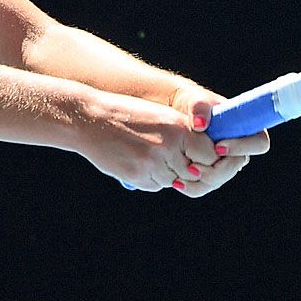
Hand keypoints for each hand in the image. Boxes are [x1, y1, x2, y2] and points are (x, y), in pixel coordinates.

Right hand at [76, 91, 219, 191]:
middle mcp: (168, 146)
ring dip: (167, 173)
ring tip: (150, 155)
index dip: (206, 158)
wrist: (91, 120)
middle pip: (193, 172)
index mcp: (179, 128)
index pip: (209, 154)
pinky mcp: (137, 176)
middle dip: (186, 168)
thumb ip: (184, 137)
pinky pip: (155, 185)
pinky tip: (138, 161)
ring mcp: (152, 164)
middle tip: (172, 158)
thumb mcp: (161, 117)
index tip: (199, 156)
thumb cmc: (129, 115)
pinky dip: (151, 178)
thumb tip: (204, 163)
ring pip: (174, 181)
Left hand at [167, 82, 270, 197]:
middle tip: (196, 165)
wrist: (180, 116)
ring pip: (223, 177)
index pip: (259, 143)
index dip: (242, 148)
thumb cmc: (195, 105)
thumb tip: (200, 124)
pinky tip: (179, 182)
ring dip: (206, 178)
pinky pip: (209, 183)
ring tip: (187, 172)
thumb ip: (199, 107)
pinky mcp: (213, 170)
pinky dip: (195, 184)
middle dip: (218, 169)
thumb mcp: (197, 101)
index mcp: (247, 128)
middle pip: (238, 165)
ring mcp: (227, 160)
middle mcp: (241, 147)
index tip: (218, 147)